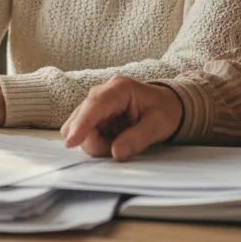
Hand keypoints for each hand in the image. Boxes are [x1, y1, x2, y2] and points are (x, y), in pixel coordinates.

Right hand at [60, 76, 183, 160]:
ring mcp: (98, 104)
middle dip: (94, 140)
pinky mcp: (96, 115)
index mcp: (120, 88)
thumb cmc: (166, 110)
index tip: (71, 142)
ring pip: (81, 128)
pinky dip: (98, 142)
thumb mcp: (159, 125)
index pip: (94, 106)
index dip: (81, 124)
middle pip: (82, 118)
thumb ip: (138, 138)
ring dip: (97, 142)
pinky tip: (113, 141)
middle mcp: (104, 92)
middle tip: (117, 148)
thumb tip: (116, 153)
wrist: (170, 105)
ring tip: (120, 142)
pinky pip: (87, 133)